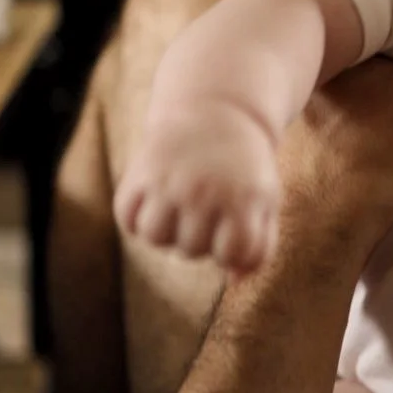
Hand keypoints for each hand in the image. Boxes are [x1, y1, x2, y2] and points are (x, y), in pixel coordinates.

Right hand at [114, 101, 280, 269]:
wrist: (217, 111)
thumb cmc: (244, 168)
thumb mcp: (264, 200)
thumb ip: (259, 245)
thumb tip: (234, 281)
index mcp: (244, 200)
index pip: (230, 255)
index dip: (230, 250)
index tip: (232, 227)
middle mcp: (204, 192)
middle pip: (191, 249)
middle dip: (199, 238)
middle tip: (206, 209)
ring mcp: (169, 181)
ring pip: (155, 237)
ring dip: (166, 231)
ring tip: (177, 209)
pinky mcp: (141, 171)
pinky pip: (127, 217)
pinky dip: (136, 217)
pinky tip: (155, 201)